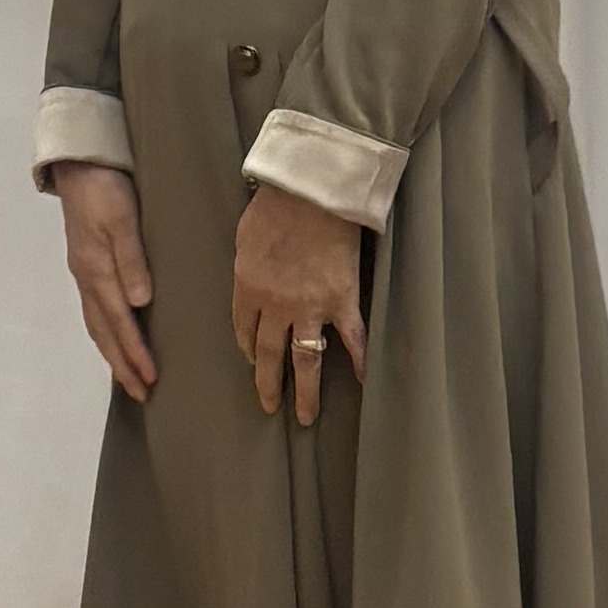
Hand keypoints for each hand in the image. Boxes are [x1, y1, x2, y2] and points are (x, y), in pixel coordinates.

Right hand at [57, 163, 156, 401]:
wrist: (79, 161)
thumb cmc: (104, 186)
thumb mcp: (121, 217)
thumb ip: (131, 258)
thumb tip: (140, 302)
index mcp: (95, 270)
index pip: (118, 322)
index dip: (134, 352)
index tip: (151, 379)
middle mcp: (86, 277)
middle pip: (103, 331)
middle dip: (121, 364)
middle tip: (142, 393)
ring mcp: (84, 271)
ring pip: (97, 323)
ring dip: (112, 352)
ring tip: (128, 376)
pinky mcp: (86, 262)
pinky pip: (95, 309)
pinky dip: (105, 330)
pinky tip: (115, 334)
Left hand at [234, 180, 363, 422]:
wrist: (313, 190)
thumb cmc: (275, 204)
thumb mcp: (245, 235)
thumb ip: (248, 261)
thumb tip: (251, 270)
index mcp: (247, 288)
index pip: (244, 330)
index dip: (249, 348)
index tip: (253, 360)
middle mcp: (275, 307)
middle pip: (270, 355)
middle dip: (269, 385)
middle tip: (269, 407)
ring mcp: (310, 308)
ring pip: (305, 360)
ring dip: (306, 391)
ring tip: (306, 417)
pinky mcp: (342, 301)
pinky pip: (353, 339)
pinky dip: (360, 362)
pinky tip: (363, 383)